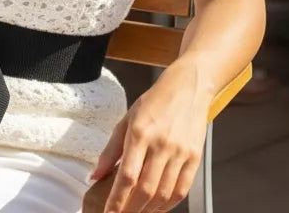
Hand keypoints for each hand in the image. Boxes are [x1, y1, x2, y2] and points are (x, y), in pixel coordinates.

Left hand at [92, 64, 210, 212]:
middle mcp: (161, 143)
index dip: (116, 201)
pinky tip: (157, 208)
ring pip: (163, 194)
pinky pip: (181, 190)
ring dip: (148, 211)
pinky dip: (168, 205)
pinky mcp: (194, 157)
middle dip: (130, 210)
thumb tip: (94, 176)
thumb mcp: (127, 119)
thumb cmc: (155, 101)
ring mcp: (180, 152)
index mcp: (140, 132)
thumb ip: (110, 150)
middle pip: (145, 190)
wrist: (189, 87)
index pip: (126, 176)